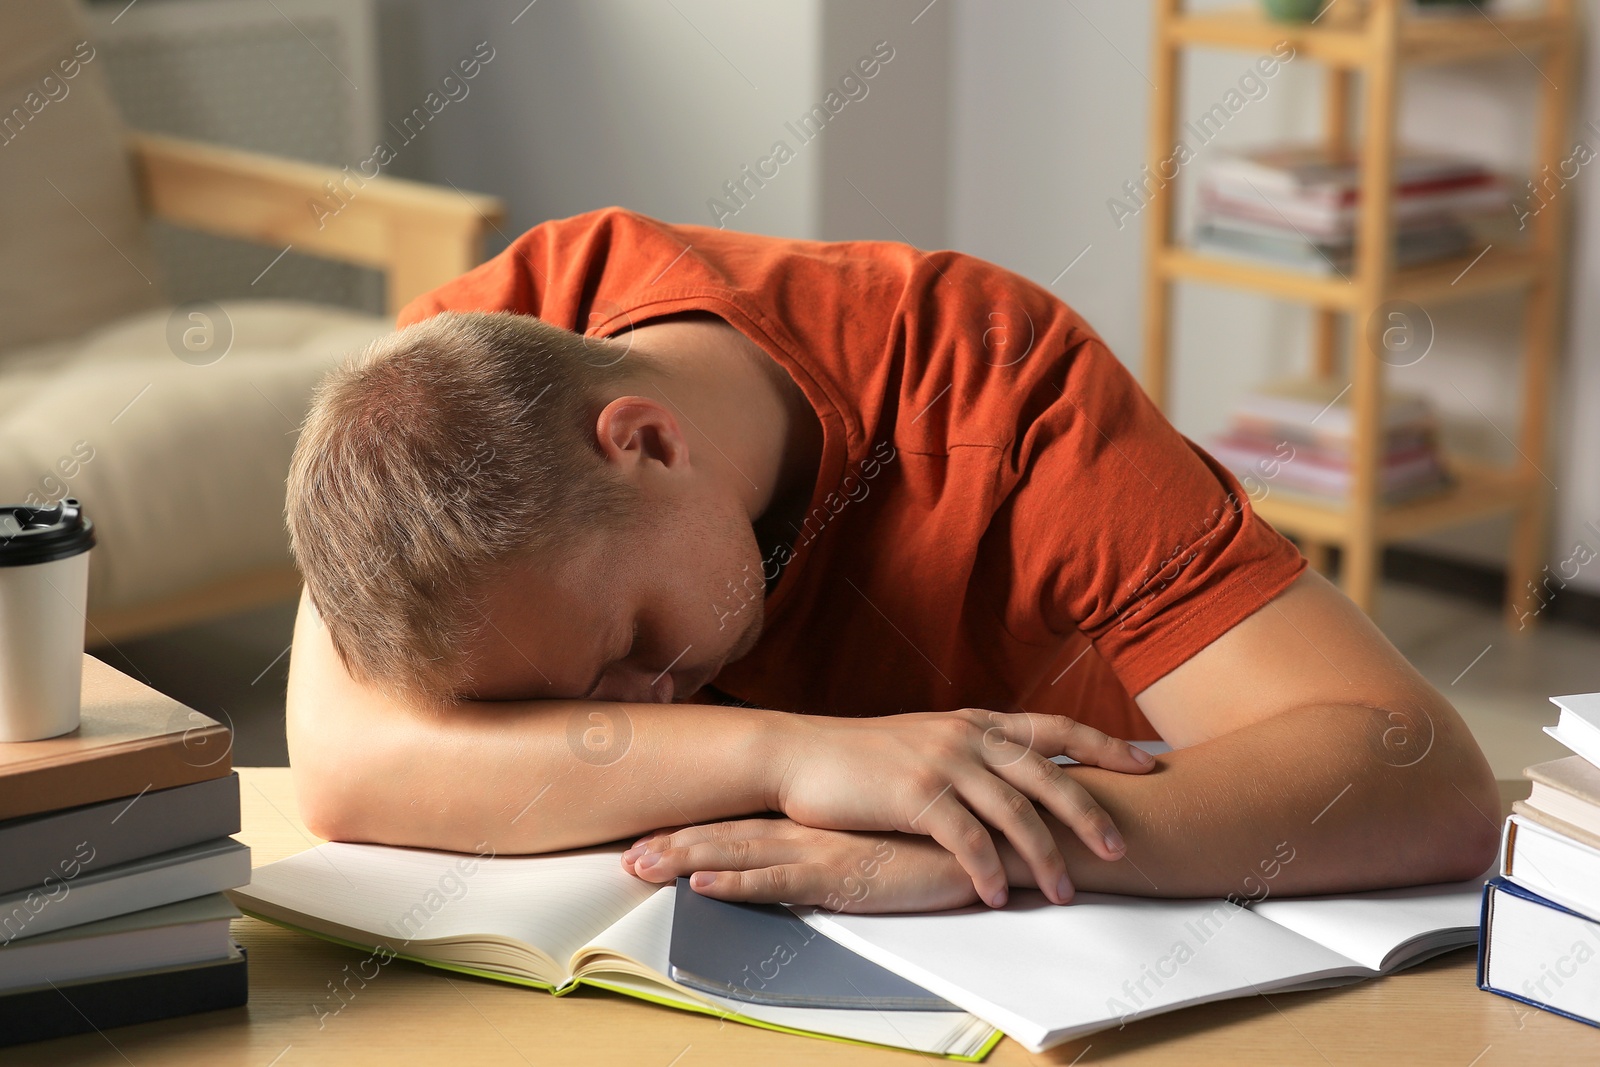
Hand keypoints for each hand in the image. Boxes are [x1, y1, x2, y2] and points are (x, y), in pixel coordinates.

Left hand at [621, 817, 984, 912]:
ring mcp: (828, 849)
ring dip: (687, 858)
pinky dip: (738, 881)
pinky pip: (780, 881)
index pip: (751, 822)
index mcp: (826, 821)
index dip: (701, 829)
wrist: (999, 838)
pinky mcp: (846, 875)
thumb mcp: (894, 841)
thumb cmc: (952, 841)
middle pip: (733, 833)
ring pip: (743, 852)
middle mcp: (818, 829)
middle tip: (624, 854)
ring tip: (639, 865)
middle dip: (676, 844)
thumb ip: (863, 842)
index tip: (654, 834)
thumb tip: (839, 849)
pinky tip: (702, 883)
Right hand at [767, 709, 1154, 907]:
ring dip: (1044, 859)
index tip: (1148, 764)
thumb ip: (972, 753)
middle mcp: (968, 735)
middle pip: (1048, 775)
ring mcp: (943, 762)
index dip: (1105, 745)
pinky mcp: (915, 794)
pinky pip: (967, 839)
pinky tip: (997, 896)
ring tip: (1063, 894)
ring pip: (1015, 814)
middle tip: (1121, 849)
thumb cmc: (863, 759)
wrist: (800, 755)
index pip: (1055, 727)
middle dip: (1090, 814)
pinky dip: (987, 871)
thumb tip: (1015, 776)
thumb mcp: (928, 741)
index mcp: (977, 721)